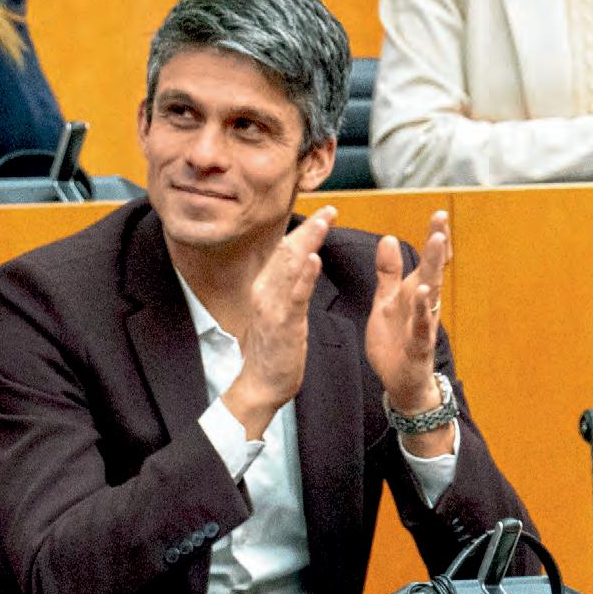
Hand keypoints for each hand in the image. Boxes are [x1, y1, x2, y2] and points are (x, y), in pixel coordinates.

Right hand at [222, 205, 336, 434]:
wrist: (261, 384)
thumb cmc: (274, 349)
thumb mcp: (278, 311)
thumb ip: (286, 288)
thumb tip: (298, 267)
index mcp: (266, 287)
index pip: (286, 251)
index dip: (306, 231)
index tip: (325, 213)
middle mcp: (265, 291)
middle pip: (288, 251)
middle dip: (310, 229)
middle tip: (330, 209)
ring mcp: (272, 306)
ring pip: (290, 266)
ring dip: (308, 241)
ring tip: (324, 221)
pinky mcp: (283, 324)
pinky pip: (295, 296)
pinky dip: (304, 275)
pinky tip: (314, 258)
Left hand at [366, 211, 453, 454]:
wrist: (400, 382)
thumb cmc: (395, 341)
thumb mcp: (386, 301)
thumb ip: (387, 272)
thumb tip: (389, 238)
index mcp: (413, 292)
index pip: (426, 261)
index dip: (433, 238)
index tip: (439, 213)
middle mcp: (422, 305)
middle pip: (431, 270)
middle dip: (436, 245)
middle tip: (441, 220)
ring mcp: (423, 325)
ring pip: (430, 294)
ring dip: (433, 269)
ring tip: (437, 244)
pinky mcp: (418, 346)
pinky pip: (421, 326)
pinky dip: (422, 310)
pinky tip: (422, 293)